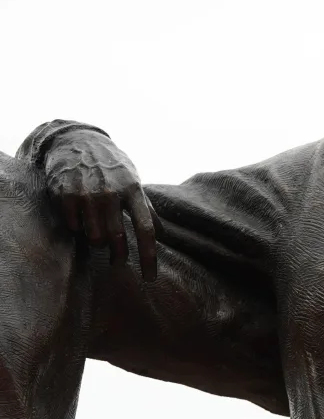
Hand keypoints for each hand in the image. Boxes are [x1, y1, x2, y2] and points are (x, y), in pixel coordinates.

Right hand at [42, 129, 161, 279]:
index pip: (146, 229)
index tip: (150, 277)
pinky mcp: (65, 195)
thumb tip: (162, 234)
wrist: (77, 141)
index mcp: (133, 190)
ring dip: (98, 243)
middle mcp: (112, 192)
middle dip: (120, 256)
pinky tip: (79, 219)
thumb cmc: (111, 166)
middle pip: (119, 238)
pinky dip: (77, 229)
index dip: (149, 256)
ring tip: (98, 236)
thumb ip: (146, 207)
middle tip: (119, 262)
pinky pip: (73, 227)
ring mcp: (87, 194)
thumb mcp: (133, 180)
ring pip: (94, 237)